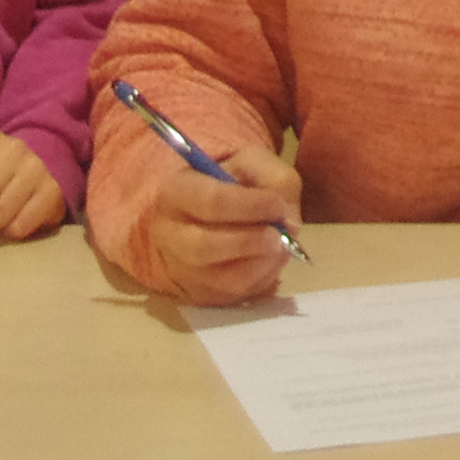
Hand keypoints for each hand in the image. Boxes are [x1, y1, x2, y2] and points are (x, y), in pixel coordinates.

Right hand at [135, 132, 303, 305]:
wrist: (207, 208)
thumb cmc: (231, 180)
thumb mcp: (254, 162)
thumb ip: (276, 182)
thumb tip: (289, 224)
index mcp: (176, 192)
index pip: (210, 202)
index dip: (249, 206)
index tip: (278, 204)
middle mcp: (169, 235)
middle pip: (204, 247)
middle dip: (250, 242)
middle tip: (279, 235)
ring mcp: (181, 270)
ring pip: (220, 280)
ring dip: (260, 266)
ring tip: (280, 248)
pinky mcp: (198, 294)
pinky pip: (233, 297)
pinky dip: (259, 282)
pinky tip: (271, 262)